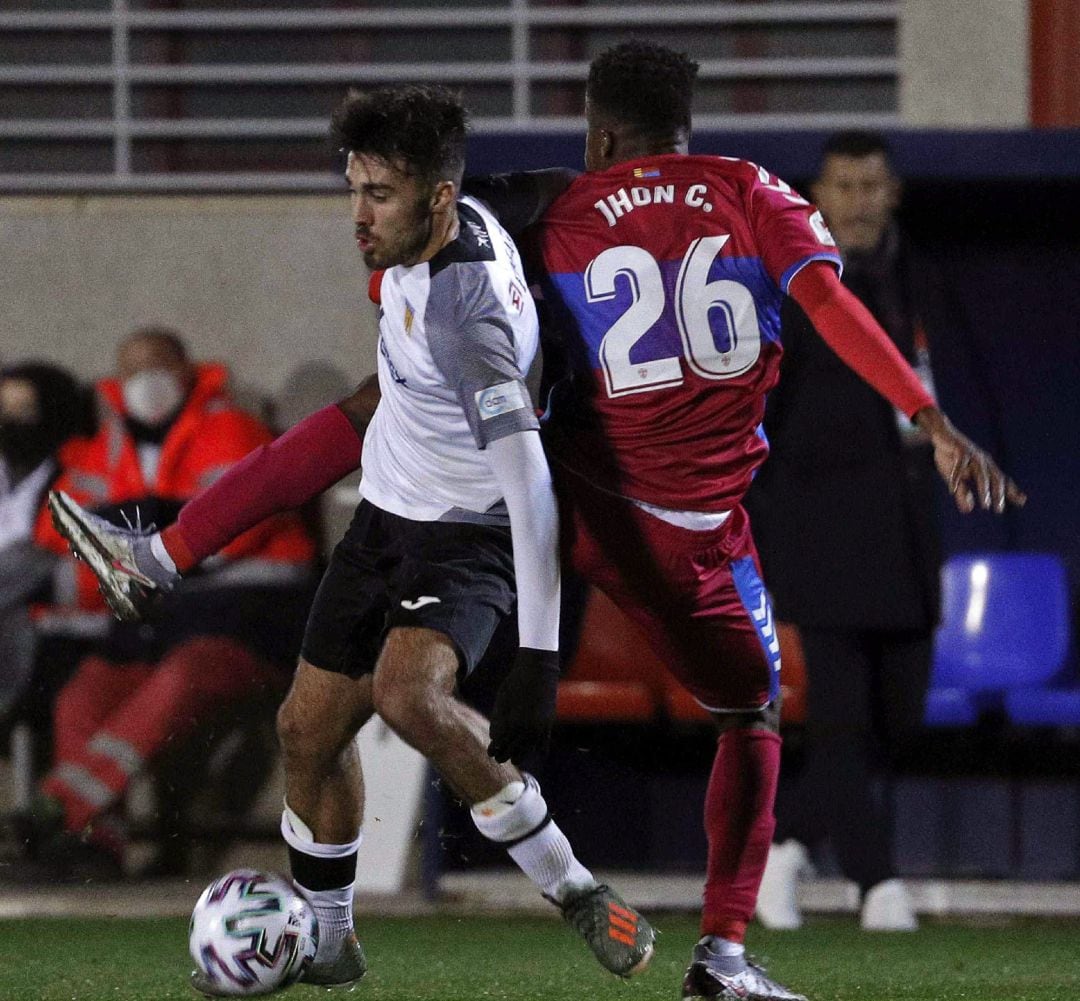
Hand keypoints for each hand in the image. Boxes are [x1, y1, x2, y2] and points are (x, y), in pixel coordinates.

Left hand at [487, 648, 559, 765]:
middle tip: (499, 759)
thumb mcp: (501, 699)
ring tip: (515, 759)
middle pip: (513, 750)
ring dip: (520, 756)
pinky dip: (538, 751)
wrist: (538, 670)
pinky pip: (544, 744)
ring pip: (528, 750)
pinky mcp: (549, 724)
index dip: (495, 749)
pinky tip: (534, 753)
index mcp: (512, 721)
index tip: (490, 753)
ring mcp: (539, 727)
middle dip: (505, 755)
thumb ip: (497, 720)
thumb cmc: (515, 682)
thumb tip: (494, 738)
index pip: (501, 743)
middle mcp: (526, 727)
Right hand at [914, 407, 1026, 513]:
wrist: (941, 435)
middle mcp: (984, 461)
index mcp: (986, 467)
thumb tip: (969, 510)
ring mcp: (973, 456)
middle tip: (999, 510)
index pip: (1002, 480)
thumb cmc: (951, 457)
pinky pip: (960, 466)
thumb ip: (963, 493)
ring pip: (982, 474)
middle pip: (996, 478)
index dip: (1012, 490)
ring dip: (984, 489)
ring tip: (985, 504)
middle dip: (999, 494)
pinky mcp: (960, 451)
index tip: (1022, 501)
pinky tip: (953, 490)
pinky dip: (956, 478)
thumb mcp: (956, 478)